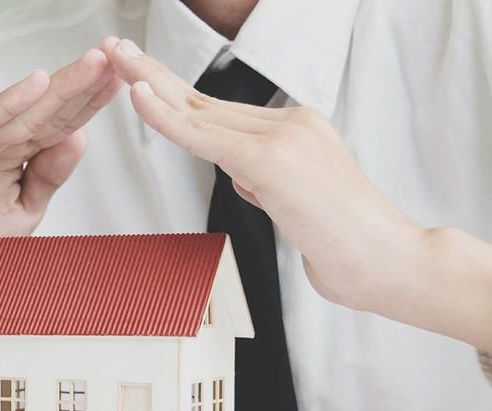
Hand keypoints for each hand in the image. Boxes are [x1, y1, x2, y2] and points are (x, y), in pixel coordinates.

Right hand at [0, 49, 120, 361]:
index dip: (91, 104)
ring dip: (58, 85)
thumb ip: (49, 179)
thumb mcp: (21, 213)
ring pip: (24, 108)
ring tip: (91, 64)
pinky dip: (9, 102)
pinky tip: (35, 84)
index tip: (123, 84)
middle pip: (49, 109)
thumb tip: (80, 139)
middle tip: (117, 60)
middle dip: (84, 85)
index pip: (62, 125)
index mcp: (18, 157)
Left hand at [105, 37, 423, 312]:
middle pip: (204, 101)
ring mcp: (282, 137)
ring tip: (118, 60)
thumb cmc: (347, 243)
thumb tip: (243, 177)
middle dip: (154, 76)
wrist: (388, 262)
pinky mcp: (271, 160)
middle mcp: (289, 124)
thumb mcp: (294, 206)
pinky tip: (139, 97)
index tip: (142, 79)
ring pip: (200, 111)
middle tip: (118, 52)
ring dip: (151, 84)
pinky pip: (205, 136)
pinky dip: (167, 117)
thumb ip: (266, 183)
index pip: (219, 112)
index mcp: (295, 131)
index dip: (174, 95)